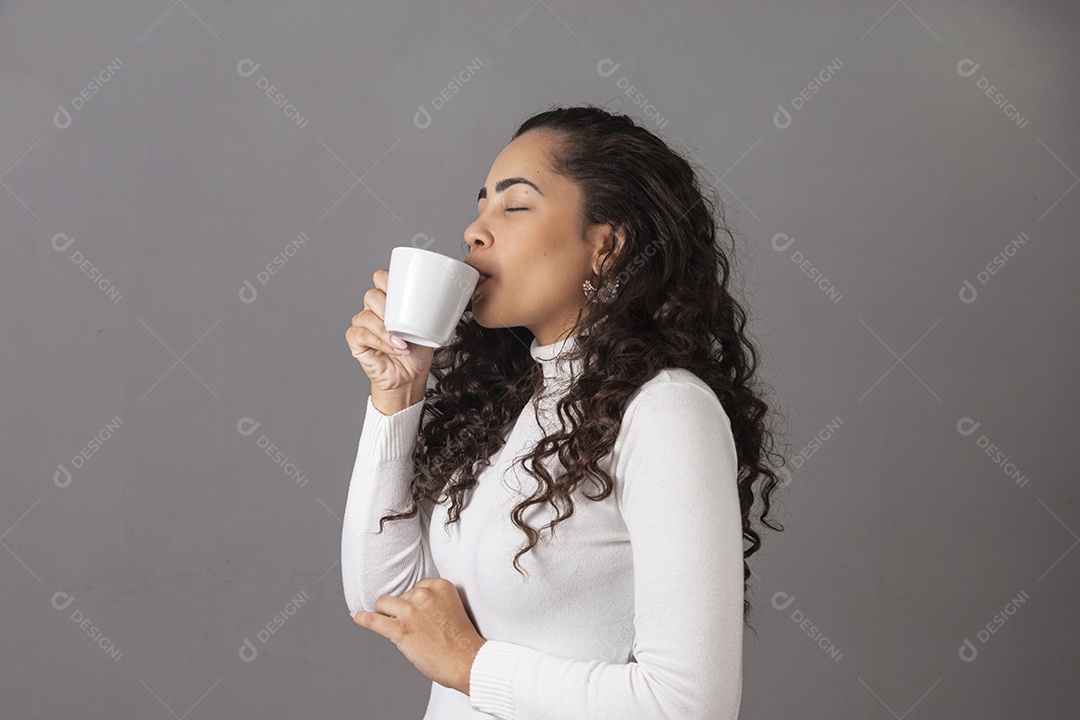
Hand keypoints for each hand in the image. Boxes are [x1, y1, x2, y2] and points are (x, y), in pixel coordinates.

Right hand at [346, 269, 433, 392]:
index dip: (387, 280)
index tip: (404, 291)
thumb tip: (448, 296)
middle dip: (387, 308)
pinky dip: (379, 341)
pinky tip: (395, 348)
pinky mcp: (356, 342)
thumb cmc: (418, 350)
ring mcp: (363, 325)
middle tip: (403, 322)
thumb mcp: (428, 326)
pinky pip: (360, 335)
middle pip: (371, 295)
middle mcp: (373, 310)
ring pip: (365, 316)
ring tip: (402, 342)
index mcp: (389, 300)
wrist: (410, 376)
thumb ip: (429, 310)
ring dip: (385, 329)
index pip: (380, 278)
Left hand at [351, 577, 486, 695]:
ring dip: (387, 615)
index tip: (421, 616)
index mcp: (440, 585)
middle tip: (420, 630)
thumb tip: (403, 606)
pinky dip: (362, 618)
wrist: (467, 662)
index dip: (416, 604)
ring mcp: (411, 610)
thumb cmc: (461, 640)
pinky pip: (373, 620)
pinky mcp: (400, 629)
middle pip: (400, 595)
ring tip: (399, 629)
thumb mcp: (450, 608)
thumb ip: (431, 601)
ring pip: (384, 604)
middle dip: (404, 611)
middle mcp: (424, 594)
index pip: (416, 587)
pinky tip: (356, 616)